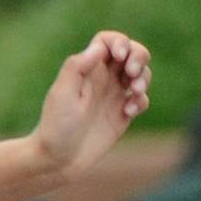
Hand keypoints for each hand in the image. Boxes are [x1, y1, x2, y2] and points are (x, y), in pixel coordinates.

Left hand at [32, 32, 151, 178]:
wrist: (58, 160)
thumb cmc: (56, 126)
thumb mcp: (62, 93)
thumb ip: (78, 67)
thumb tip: (100, 47)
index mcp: (87, 69)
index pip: (108, 41)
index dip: (119, 42)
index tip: (119, 56)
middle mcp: (102, 79)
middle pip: (131, 52)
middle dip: (139, 56)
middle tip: (131, 73)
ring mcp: (114, 96)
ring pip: (141, 74)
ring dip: (144, 78)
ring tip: (134, 92)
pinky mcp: (122, 114)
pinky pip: (142, 99)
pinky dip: (141, 100)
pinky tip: (128, 111)